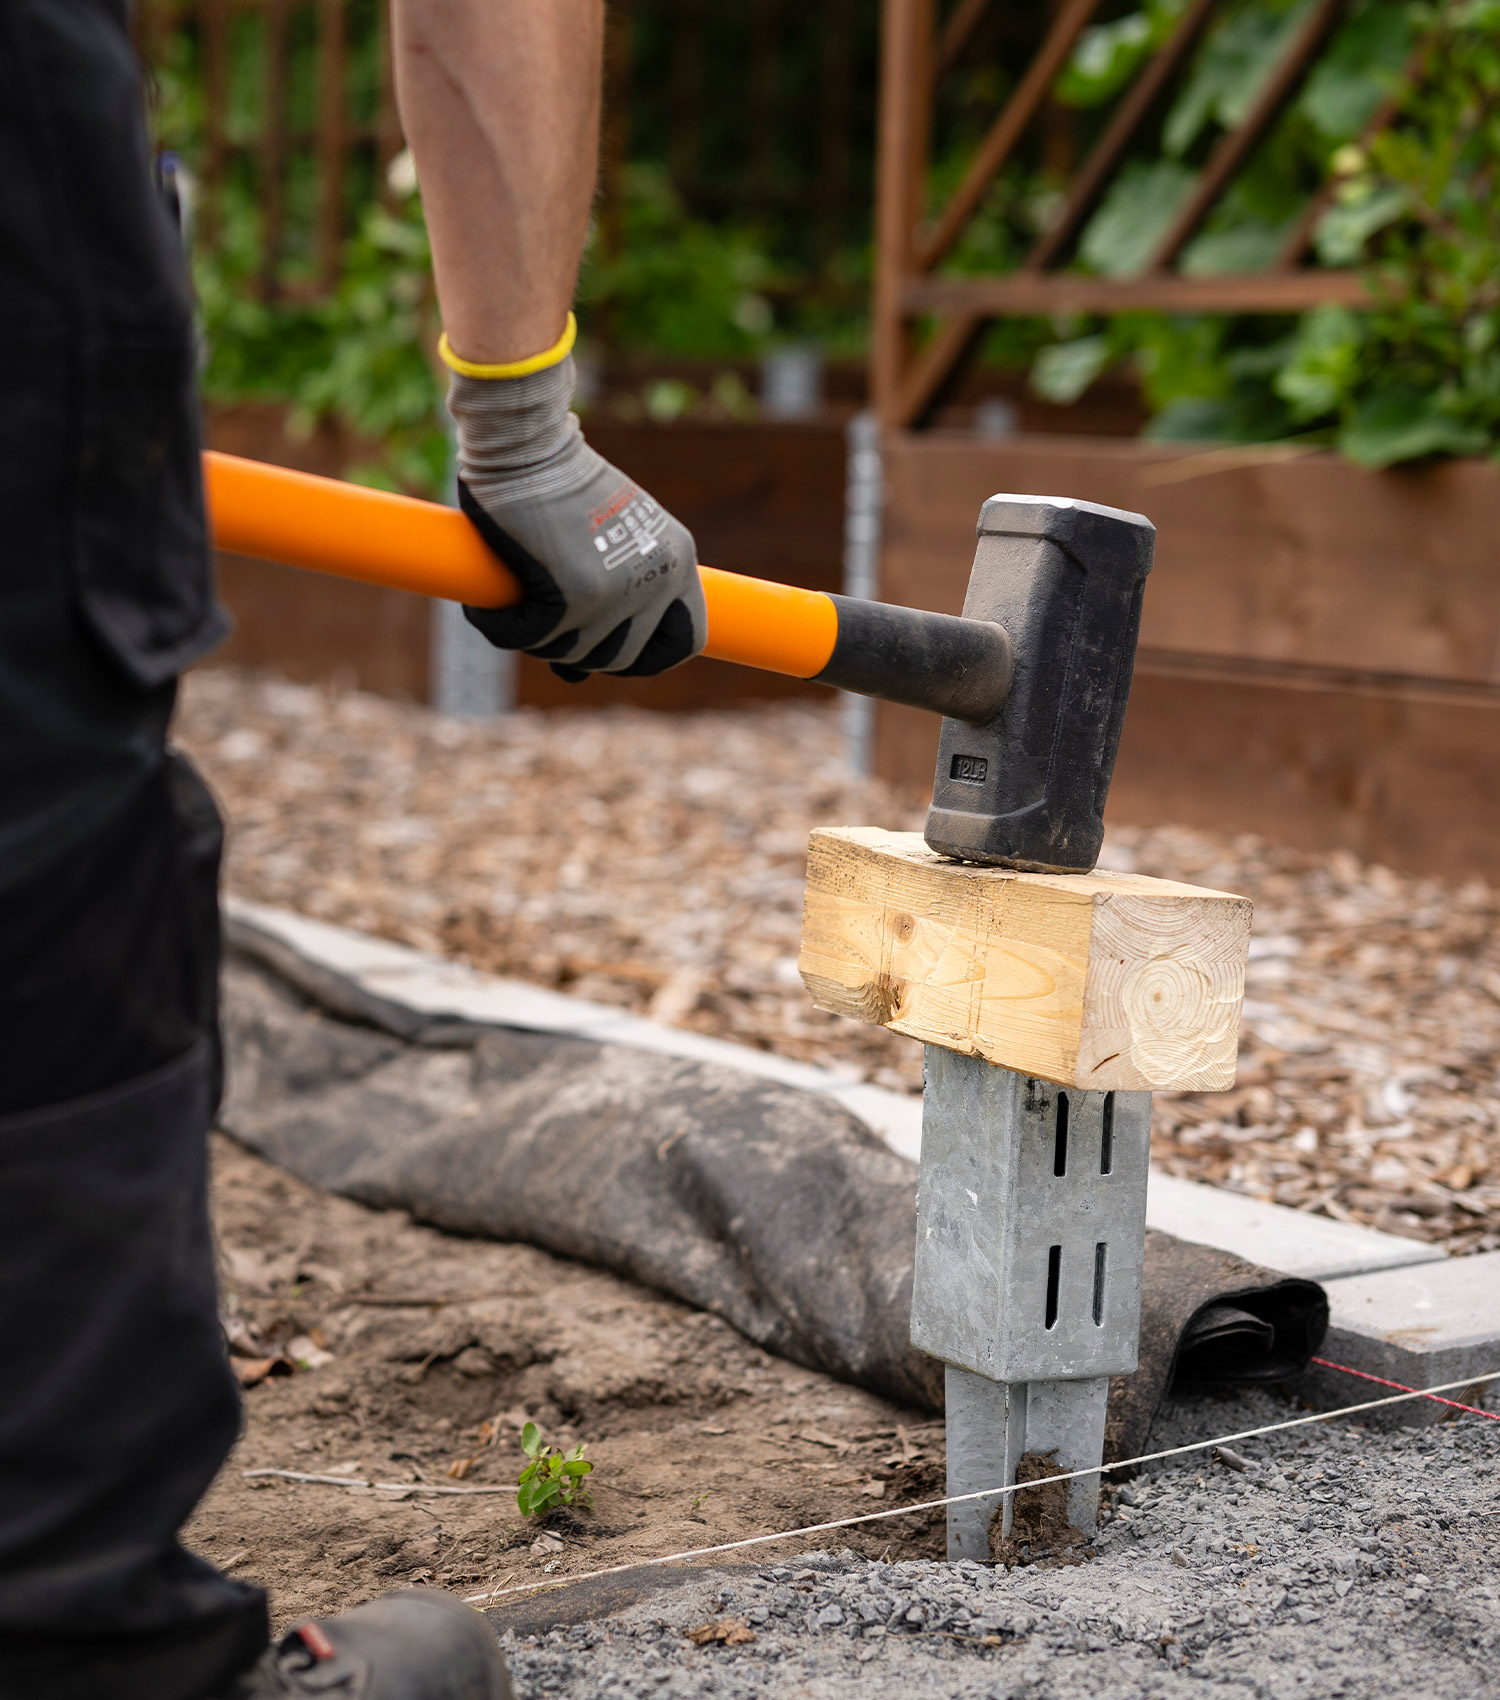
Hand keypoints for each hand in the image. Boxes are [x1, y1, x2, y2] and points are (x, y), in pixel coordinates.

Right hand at [446, 335, 705, 679]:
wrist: (529, 441)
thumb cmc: (562, 482)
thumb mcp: (611, 535)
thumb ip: (611, 599)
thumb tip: (576, 676)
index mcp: (677, 561)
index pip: (686, 642)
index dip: (647, 658)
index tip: (612, 650)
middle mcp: (656, 581)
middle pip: (619, 658)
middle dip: (579, 649)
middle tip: (546, 620)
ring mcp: (615, 593)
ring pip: (571, 654)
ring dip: (537, 638)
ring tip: (517, 603)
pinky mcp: (569, 596)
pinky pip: (527, 638)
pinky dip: (500, 627)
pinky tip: (487, 609)